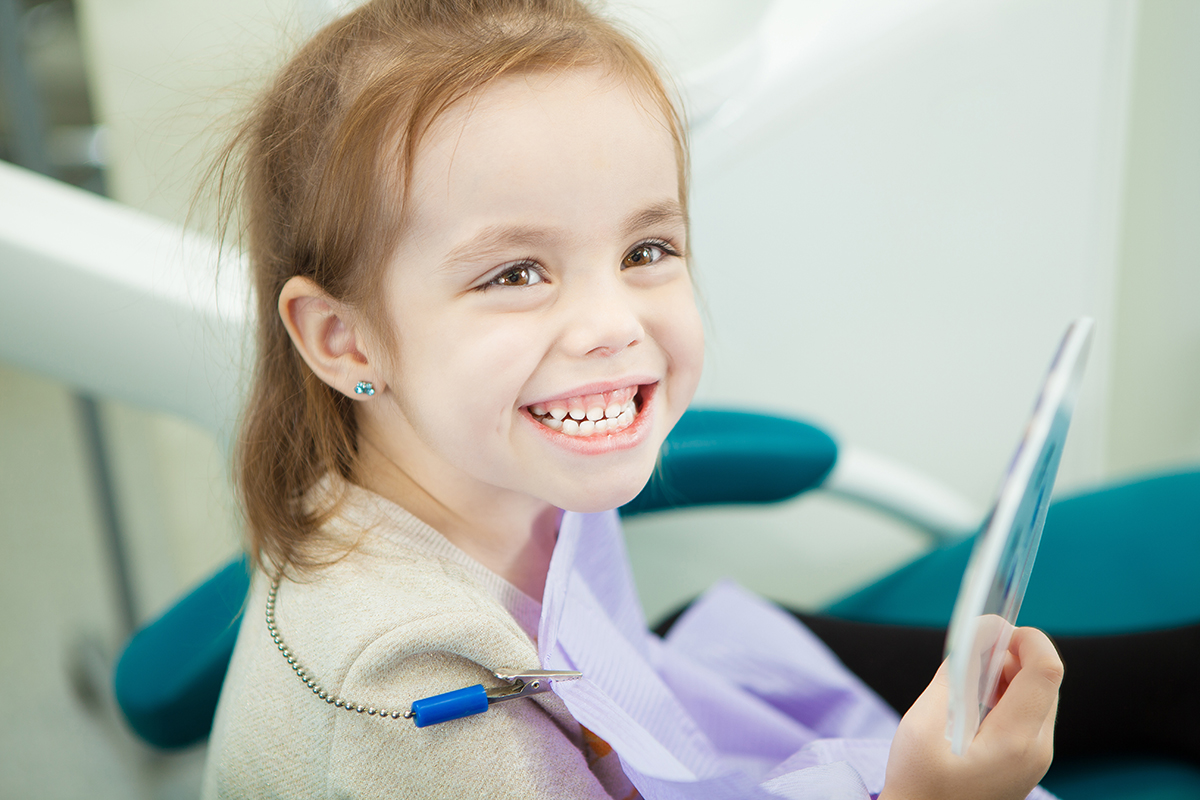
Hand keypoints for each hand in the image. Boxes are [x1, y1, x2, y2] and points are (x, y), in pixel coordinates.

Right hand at [879, 626, 1062, 799]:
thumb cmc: (919, 782)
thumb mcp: (926, 721)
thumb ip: (957, 673)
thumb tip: (980, 631)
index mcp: (1016, 740)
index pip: (1046, 669)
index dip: (1025, 637)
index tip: (990, 630)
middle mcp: (1036, 749)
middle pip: (1043, 679)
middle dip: (1010, 654)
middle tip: (968, 656)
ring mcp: (1035, 758)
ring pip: (1036, 695)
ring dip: (1005, 675)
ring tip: (964, 685)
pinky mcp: (1025, 762)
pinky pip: (1026, 714)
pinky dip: (1004, 696)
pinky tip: (971, 706)